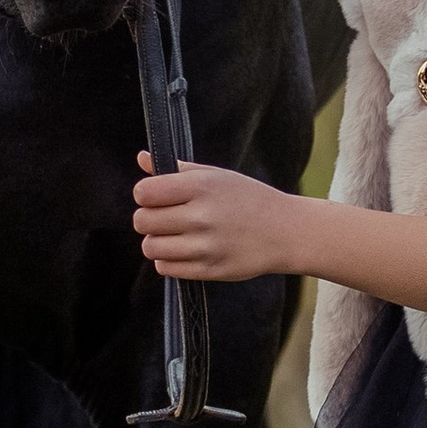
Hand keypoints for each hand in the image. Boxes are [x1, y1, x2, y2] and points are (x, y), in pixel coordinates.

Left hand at [132, 155, 296, 283]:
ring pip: (150, 247)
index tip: (157, 196)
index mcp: (201, 187)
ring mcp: (205, 246)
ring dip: (157, 241)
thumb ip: (177, 168)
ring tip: (174, 235)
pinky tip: (184, 249)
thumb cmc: (248, 198)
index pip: (144, 192)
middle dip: (149, 219)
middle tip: (166, 217)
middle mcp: (201, 216)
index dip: (145, 194)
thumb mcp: (216, 175)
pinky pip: (165, 268)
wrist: (285, 231)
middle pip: (142, 221)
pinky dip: (168, 260)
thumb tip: (142, 158)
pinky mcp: (208, 270)